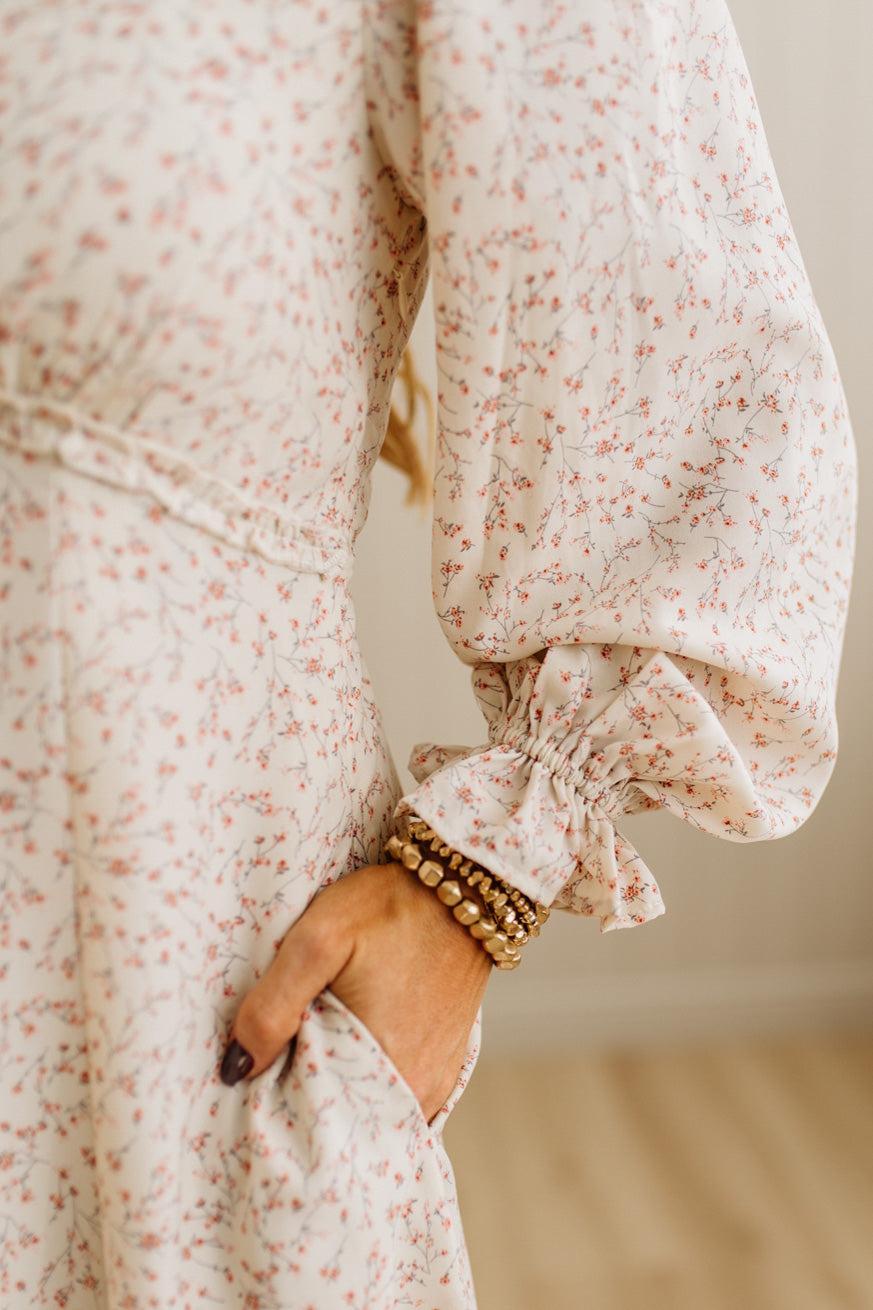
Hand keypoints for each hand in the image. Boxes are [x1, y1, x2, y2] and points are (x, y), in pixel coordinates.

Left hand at [219, 859, 491, 1123]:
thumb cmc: (390, 907)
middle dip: (305, 1096)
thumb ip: (273, 1005)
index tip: (253, 1075)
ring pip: (369, 1108)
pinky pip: (395, 1093)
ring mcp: (436, 1083)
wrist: (466, 887)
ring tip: (312, 1046)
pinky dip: (367, 1079)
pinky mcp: (448, 1067)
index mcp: (382, 1069)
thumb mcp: (319, 939)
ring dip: (338, 1088)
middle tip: (279, 1055)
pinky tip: (349, 1045)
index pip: (311, 1119)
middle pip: (342, 1119)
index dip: (276, 1101)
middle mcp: (416, 1091)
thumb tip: (236, 1068)